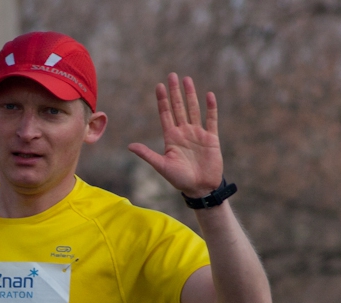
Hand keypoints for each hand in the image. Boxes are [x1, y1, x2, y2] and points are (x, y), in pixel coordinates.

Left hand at [128, 72, 223, 197]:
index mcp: (171, 138)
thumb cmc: (180, 179)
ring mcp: (197, 134)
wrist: (200, 188)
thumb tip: (130, 146)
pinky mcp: (211, 138)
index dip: (162, 100)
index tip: (158, 86)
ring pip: (193, 109)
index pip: (165, 114)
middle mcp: (183, 133)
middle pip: (178, 107)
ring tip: (187, 80)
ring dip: (190, 95)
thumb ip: (147, 154)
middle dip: (175, 92)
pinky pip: (211, 120)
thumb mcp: (162, 166)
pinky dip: (210, 108)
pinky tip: (208, 95)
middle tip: (172, 75)